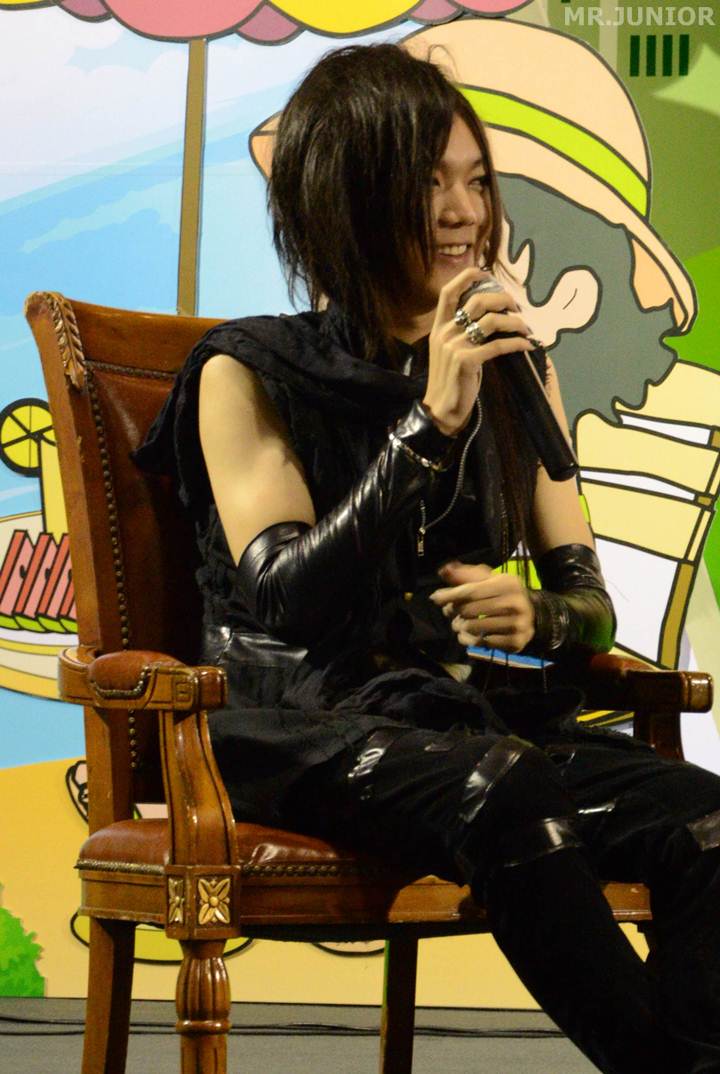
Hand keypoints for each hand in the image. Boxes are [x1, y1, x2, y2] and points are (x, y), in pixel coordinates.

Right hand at [423, 268, 534, 435]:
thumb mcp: (451, 352)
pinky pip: (497, 345)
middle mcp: (444, 333)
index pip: (448, 292)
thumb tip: (491, 318)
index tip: (487, 274)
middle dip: (502, 299)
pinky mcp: (466, 361)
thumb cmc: (450, 381)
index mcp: (438, 328)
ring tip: (526, 327)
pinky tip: (526, 345)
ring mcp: (454, 347)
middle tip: (517, 308)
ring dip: (514, 322)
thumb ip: (463, 333)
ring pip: (491, 321)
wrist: (440, 411)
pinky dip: (516, 343)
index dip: (467, 277)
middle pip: (477, 301)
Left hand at [429, 560, 535, 652]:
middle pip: (470, 610)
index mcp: (508, 583)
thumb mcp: (489, 580)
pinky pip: (482, 643)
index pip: (471, 591)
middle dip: (455, 612)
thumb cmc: (502, 594)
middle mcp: (515, 603)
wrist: (532, 615)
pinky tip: (470, 635)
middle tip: (451, 612)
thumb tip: (444, 570)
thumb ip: (466, 575)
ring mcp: (517, 624)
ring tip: (460, 624)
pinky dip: (470, 640)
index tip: (435, 598)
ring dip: (460, 627)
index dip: (450, 595)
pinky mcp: (515, 641)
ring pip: (474, 628)